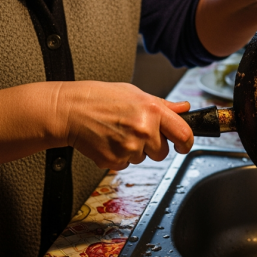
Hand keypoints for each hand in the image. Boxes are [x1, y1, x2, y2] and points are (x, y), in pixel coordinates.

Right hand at [55, 81, 193, 169]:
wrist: (69, 110)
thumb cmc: (98, 98)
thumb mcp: (134, 93)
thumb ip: (162, 104)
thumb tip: (183, 108)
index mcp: (152, 110)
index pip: (184, 133)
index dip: (186, 142)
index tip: (183, 145)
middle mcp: (144, 130)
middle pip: (162, 152)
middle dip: (153, 145)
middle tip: (134, 130)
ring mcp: (129, 147)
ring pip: (143, 158)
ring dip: (134, 149)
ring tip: (117, 132)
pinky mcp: (115, 161)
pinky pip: (125, 164)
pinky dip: (118, 155)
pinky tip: (108, 140)